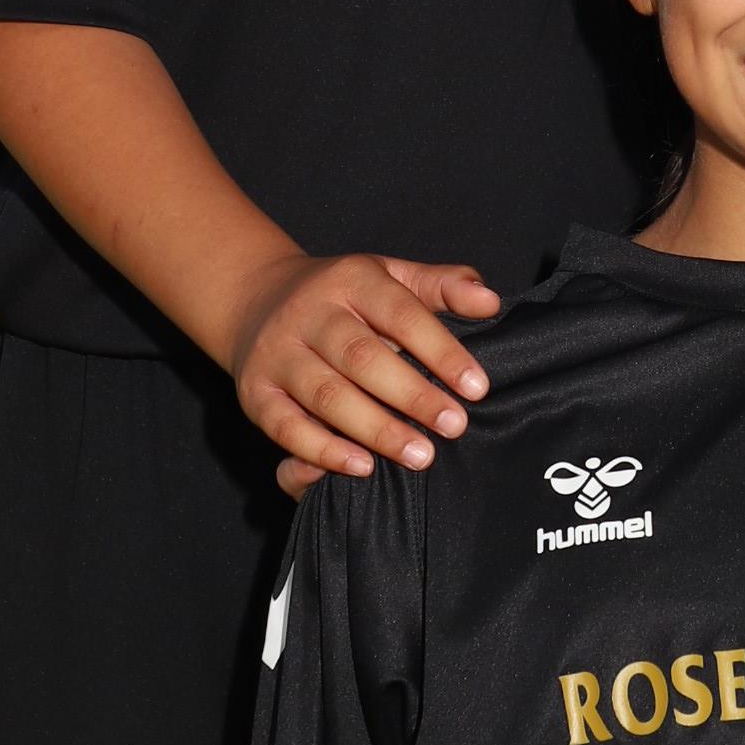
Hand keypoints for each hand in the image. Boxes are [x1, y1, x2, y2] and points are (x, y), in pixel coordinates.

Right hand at [229, 254, 498, 480]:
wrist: (255, 298)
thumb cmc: (344, 297)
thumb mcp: (391, 276)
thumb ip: (442, 286)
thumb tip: (490, 300)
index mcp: (351, 279)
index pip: (401, 313)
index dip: (441, 351)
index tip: (477, 387)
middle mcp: (309, 314)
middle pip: (362, 357)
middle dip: (412, 396)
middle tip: (455, 427)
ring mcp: (278, 353)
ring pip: (327, 394)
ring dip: (375, 429)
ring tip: (419, 455)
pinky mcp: (255, 392)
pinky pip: (285, 426)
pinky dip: (322, 449)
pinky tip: (361, 467)